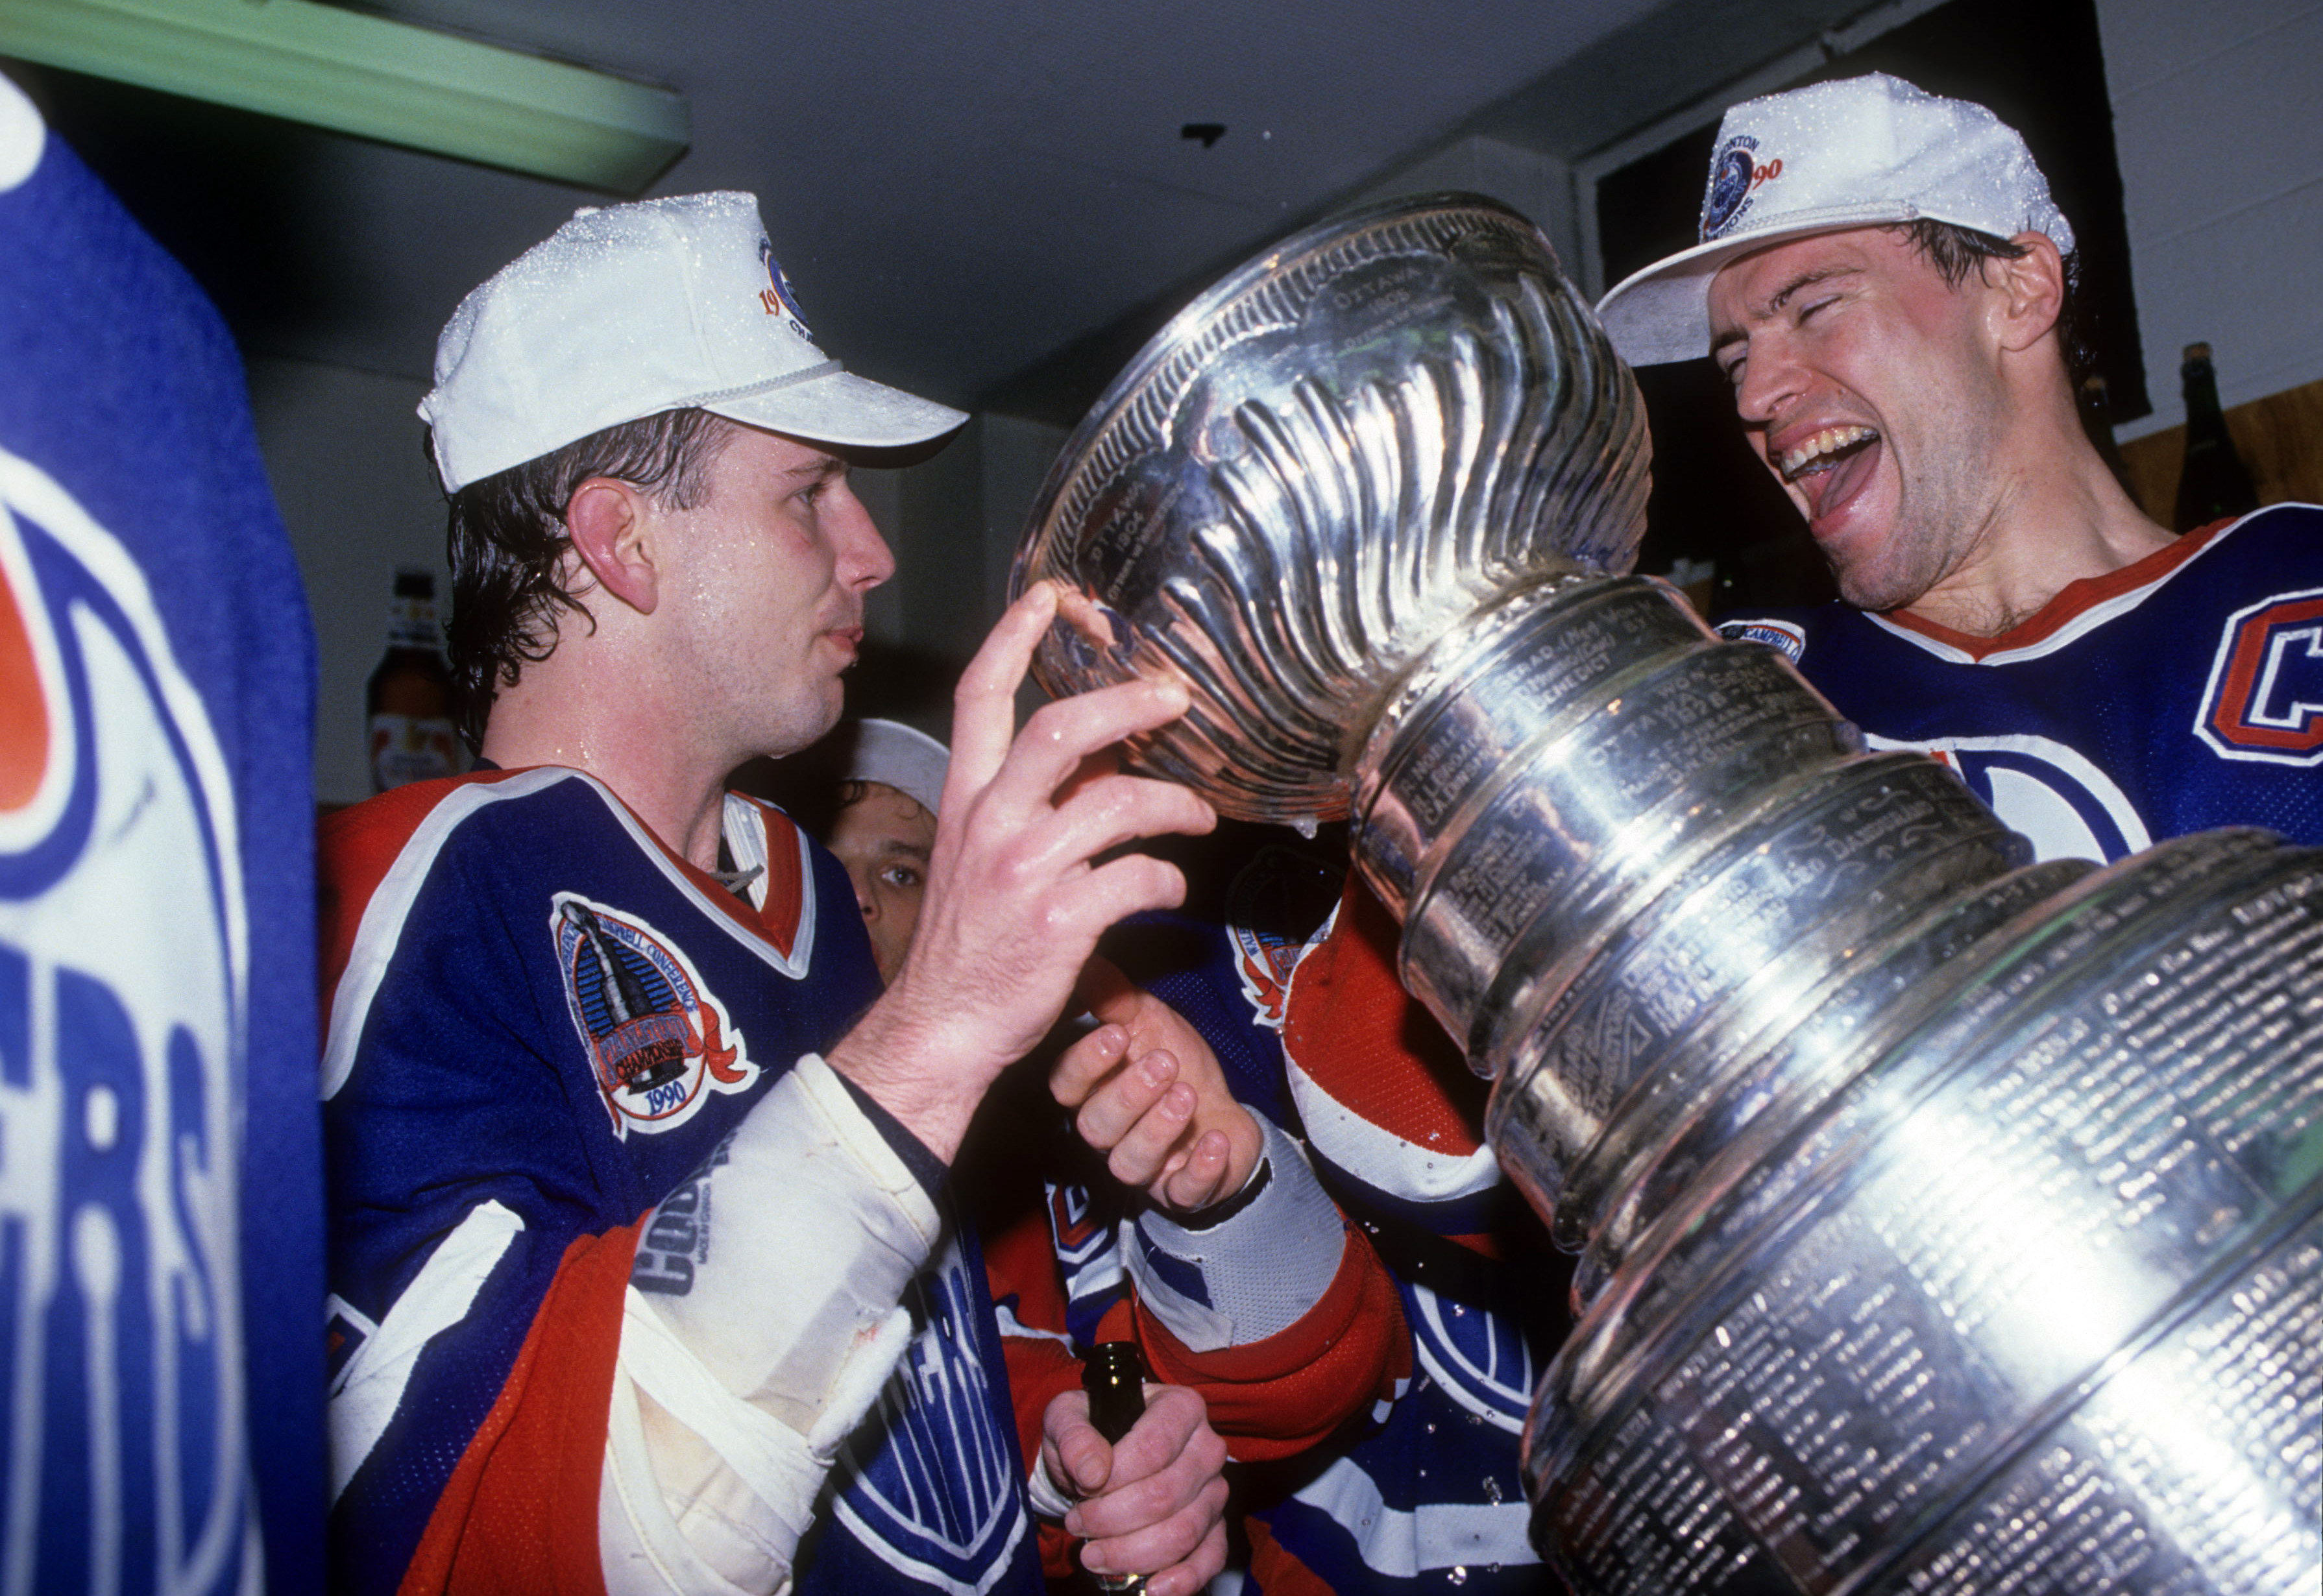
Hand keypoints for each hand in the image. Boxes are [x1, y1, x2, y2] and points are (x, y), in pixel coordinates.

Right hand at [829, 583, 1216, 1160]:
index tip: (1056, 596)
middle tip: (1175, 697)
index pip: (980, 694)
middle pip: (1058, 730)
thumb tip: (1101, 761)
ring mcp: (1024, 871)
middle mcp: (991, 822)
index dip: (1016, 634)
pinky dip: (1166, 878)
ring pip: (1114, 802)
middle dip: (1125, 702)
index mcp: (967, 798)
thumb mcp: (981, 854)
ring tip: (1199, 814)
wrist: (943, 1026)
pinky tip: (1169, 886)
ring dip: (1173, 802)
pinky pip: (1136, 877)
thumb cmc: (969, 942)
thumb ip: (1032, 803)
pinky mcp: (1059, 921)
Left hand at [1041, 1385, 1227, 1595]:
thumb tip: (1092, 1473)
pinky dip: (1183, 1579)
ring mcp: (1215, 1491)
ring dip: (1131, 1553)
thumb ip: (1073, 1436)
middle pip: (1165, 1495)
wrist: (1100, 1460)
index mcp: (1181, 1408)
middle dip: (1112, 1520)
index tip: (1081, 1490)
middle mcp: (1208, 1448)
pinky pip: (1210, 1558)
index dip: (1113, 1479)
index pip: (1153, 1448)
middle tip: (1077, 1524)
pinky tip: (1152, 1588)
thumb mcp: (1066, 1418)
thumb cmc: (1088, 1433)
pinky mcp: (1215, 1528)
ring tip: (1093, 1554)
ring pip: (1182, 1532)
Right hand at [1052, 957, 1262, 1210]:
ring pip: (1129, 1162)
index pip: (1067, 1085)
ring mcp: (1144, 1167)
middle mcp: (1109, 1134)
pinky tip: (1215, 1142)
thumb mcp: (1151, 1022)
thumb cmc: (1177, 1065)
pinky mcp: (1180, 1192)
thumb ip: (1117, 999)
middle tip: (1165, 1063)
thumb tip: (1086, 959)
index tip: (1116, 1035)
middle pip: (1095, 1126)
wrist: (1224, 1114)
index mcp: (1093, 1091)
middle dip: (1128, 1094)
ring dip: (1158, 1128)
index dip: (1086, 1064)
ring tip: (1187, 1095)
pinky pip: (1182, 1194)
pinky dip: (1199, 1171)